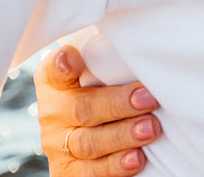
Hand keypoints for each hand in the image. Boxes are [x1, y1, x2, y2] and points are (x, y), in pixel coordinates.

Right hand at [36, 45, 161, 175]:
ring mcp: (58, 145)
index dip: (61, 66)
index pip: (53, 72)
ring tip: (150, 129)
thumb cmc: (106, 88)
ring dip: (122, 136)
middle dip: (118, 104)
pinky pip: (90, 173)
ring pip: (88, 143)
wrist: (95, 130)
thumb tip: (144, 39)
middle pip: (81, 109)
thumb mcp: (101, 70)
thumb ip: (109, 58)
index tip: (72, 59)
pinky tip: (136, 159)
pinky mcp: (67, 171)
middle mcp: (52, 113)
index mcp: (55, 83)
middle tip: (149, 98)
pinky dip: (114, 167)